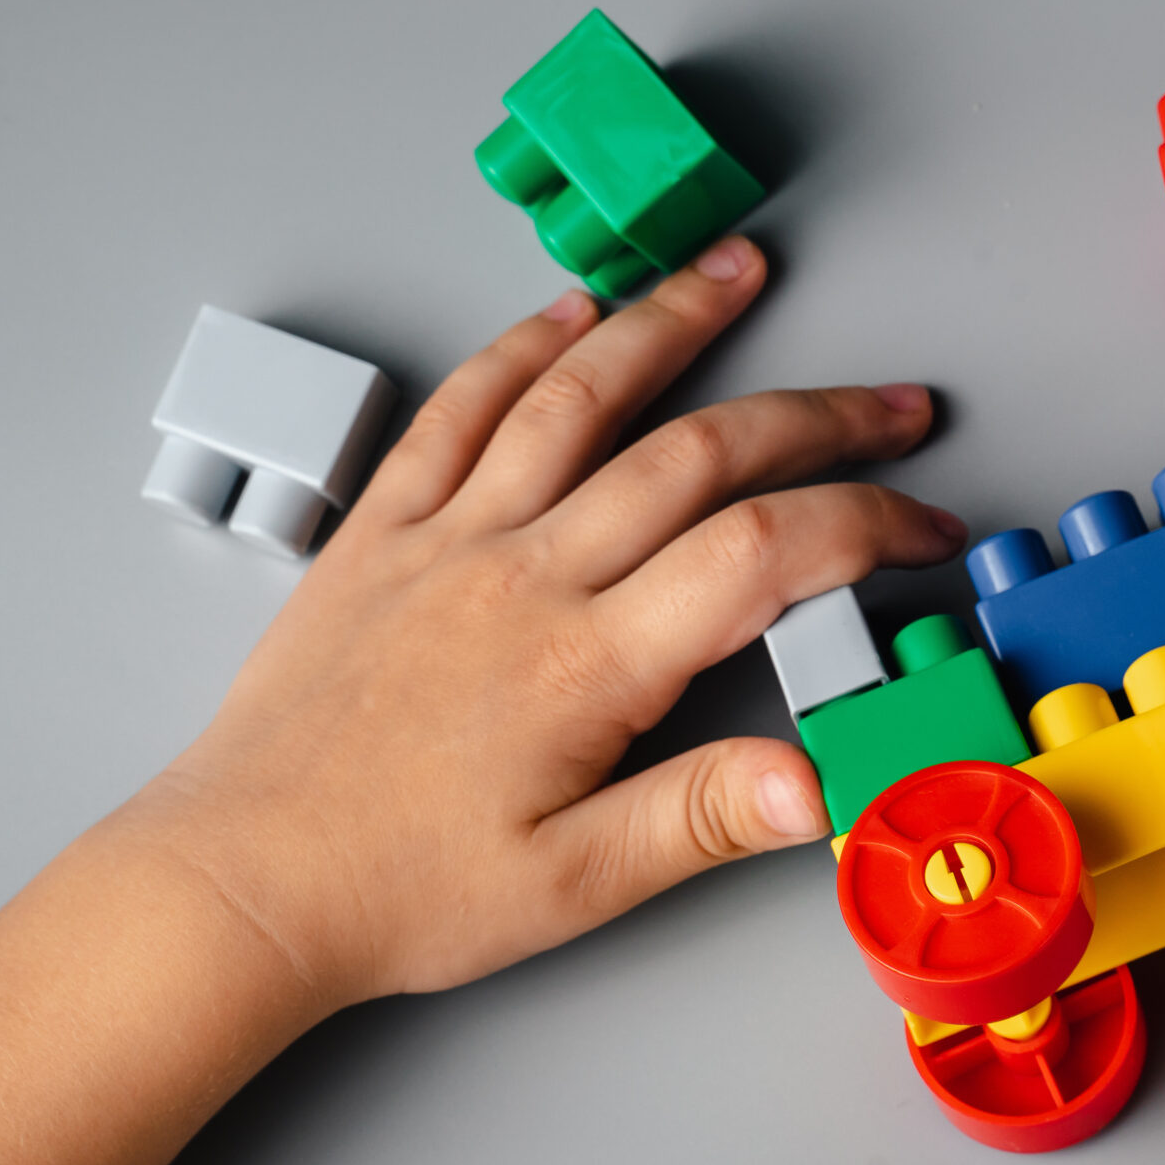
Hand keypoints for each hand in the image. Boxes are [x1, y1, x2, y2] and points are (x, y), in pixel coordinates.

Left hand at [128, 236, 963, 1007]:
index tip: (925, 529)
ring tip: (737, 272)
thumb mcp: (571, 886)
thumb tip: (817, 783)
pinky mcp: (380, 533)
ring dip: (669, 324)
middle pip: (698, 453)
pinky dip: (519, 351)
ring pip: (577, 397)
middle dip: (818, 414)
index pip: (763, 553)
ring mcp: (447, 540)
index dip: (866, 524)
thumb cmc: (396, 892)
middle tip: (894, 403)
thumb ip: (700, 819)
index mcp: (585, 664)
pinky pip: (456, 412)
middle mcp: (523, 576)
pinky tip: (566, 315)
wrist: (239, 883)